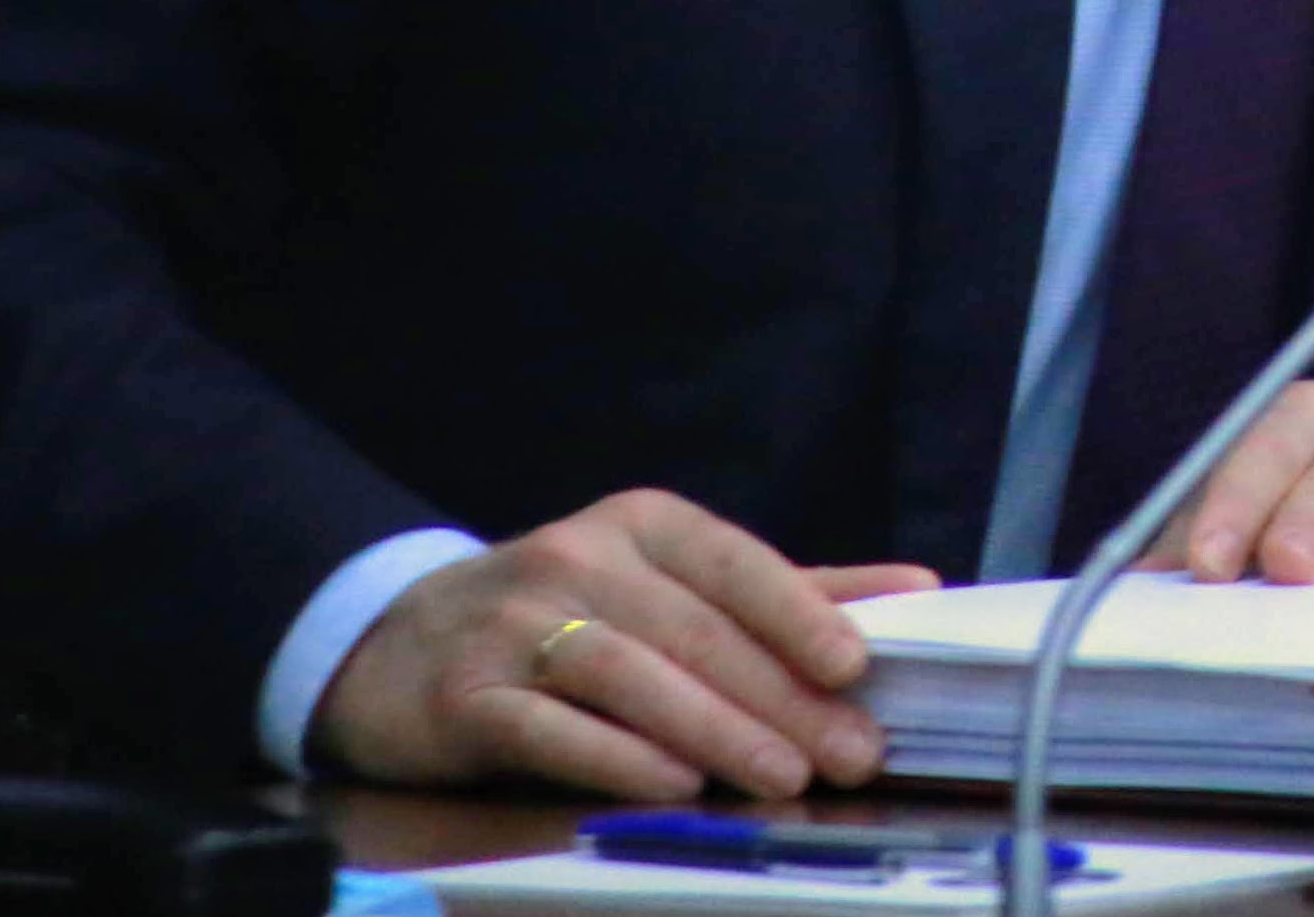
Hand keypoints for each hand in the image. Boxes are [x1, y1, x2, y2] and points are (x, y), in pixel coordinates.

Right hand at [310, 487, 940, 797]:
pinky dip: (617, 757)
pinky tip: (673, 787)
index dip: (797, 611)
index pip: (734, 562)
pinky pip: (552, 726)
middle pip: (693, 631)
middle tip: (847, 753)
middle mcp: (576, 560)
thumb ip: (788, 593)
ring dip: (714, 729)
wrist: (397, 647)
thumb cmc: (565, 619)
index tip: (855, 665)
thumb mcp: (667, 587)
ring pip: (631, 676)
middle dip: (779, 697)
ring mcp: (515, 625)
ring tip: (782, 777)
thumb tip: (916, 589)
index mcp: (641, 526)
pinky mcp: (467, 695)